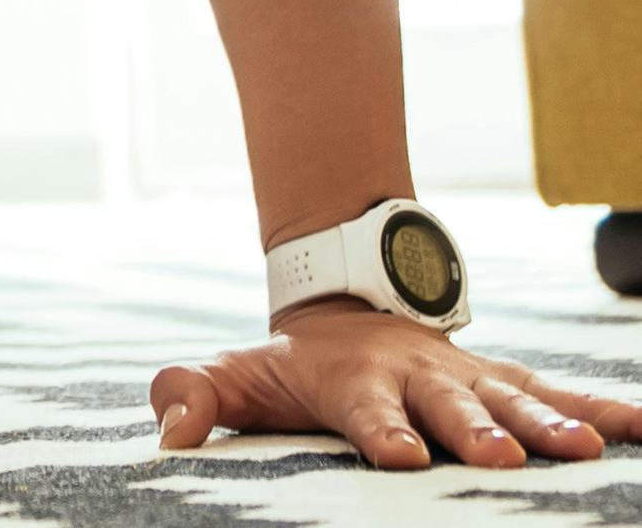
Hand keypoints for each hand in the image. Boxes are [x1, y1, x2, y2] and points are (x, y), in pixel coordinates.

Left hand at [151, 297, 641, 467]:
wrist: (343, 303)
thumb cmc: (288, 362)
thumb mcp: (235, 373)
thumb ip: (195, 398)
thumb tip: (167, 436)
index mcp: (354, 381)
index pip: (366, 410)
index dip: (381, 431)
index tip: (401, 455)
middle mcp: (416, 378)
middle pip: (448, 407)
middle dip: (475, 431)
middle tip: (500, 459)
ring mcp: (463, 377)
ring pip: (511, 399)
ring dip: (547, 424)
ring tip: (586, 451)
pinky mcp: (500, 381)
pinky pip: (554, 393)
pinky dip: (600, 408)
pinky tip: (640, 429)